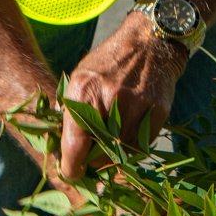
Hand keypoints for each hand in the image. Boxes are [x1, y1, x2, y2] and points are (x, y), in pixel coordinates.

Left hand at [59, 15, 189, 181]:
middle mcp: (110, 98)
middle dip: (93, 162)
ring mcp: (136, 105)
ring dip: (115, 156)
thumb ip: (69, 110)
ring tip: (111, 145)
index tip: (72, 173)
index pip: (74, 142)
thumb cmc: (110, 63)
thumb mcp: (81, 77)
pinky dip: (133, 146)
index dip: (71, 165)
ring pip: (122, 153)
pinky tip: (129, 133)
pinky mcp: (157, 111)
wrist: (150, 42)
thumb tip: (58, 145)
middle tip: (92, 160)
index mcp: (84, 90)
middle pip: (98, 153)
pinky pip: (141, 145)